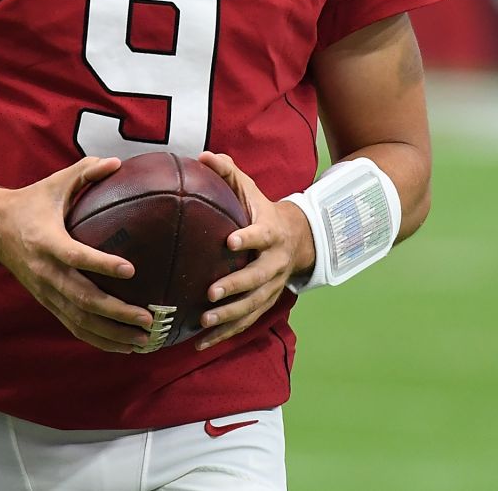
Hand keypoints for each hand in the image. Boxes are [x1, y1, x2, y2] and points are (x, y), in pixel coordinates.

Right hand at [0, 156, 155, 352]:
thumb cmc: (32, 202)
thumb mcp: (55, 183)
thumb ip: (86, 172)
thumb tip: (118, 162)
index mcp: (47, 241)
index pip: (76, 256)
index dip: (102, 265)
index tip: (131, 269)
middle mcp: (46, 272)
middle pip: (82, 299)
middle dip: (117, 312)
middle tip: (148, 319)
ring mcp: (46, 292)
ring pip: (80, 320)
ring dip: (113, 334)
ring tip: (144, 340)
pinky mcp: (47, 303)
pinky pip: (75, 327)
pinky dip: (100, 340)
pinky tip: (125, 347)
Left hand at [194, 151, 315, 350]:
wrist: (297, 238)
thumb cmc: (262, 210)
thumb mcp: (250, 189)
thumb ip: (227, 172)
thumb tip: (202, 155)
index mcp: (271, 233)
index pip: (261, 236)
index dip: (248, 238)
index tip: (229, 241)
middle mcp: (275, 263)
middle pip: (258, 278)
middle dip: (235, 287)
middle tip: (211, 292)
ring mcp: (272, 286)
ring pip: (253, 305)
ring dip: (229, 316)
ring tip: (204, 322)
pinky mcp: (265, 302)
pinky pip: (245, 322)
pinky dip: (224, 334)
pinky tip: (200, 343)